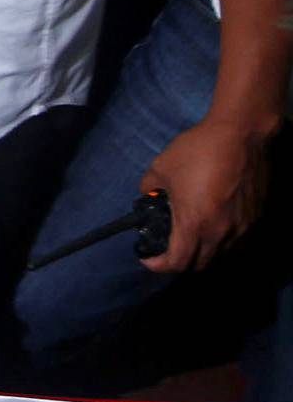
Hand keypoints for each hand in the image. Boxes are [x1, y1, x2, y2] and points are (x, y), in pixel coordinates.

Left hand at [141, 118, 275, 273]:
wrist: (241, 135)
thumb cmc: (197, 151)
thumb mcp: (160, 168)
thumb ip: (148, 188)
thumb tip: (147, 198)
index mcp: (195, 223)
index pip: (177, 262)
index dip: (158, 265)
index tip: (147, 257)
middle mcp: (221, 233)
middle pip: (199, 265)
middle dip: (178, 263)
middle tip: (164, 249)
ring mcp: (242, 228)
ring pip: (220, 256)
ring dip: (201, 254)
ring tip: (186, 240)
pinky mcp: (255, 219)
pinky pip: (235, 243)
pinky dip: (220, 244)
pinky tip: (210, 228)